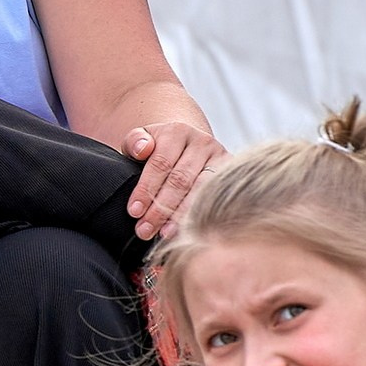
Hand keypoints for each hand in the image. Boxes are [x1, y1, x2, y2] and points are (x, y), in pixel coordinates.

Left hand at [122, 119, 224, 239]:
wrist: (187, 144)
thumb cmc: (159, 148)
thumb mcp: (142, 140)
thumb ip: (134, 142)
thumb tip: (142, 149)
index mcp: (177, 132)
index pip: (160, 164)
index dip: (146, 189)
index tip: (134, 212)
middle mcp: (202, 143)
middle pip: (180, 180)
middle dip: (160, 208)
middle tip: (145, 230)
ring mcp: (220, 158)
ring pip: (201, 190)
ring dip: (182, 215)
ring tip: (165, 234)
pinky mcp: (231, 173)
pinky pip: (216, 197)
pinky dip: (201, 214)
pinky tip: (189, 230)